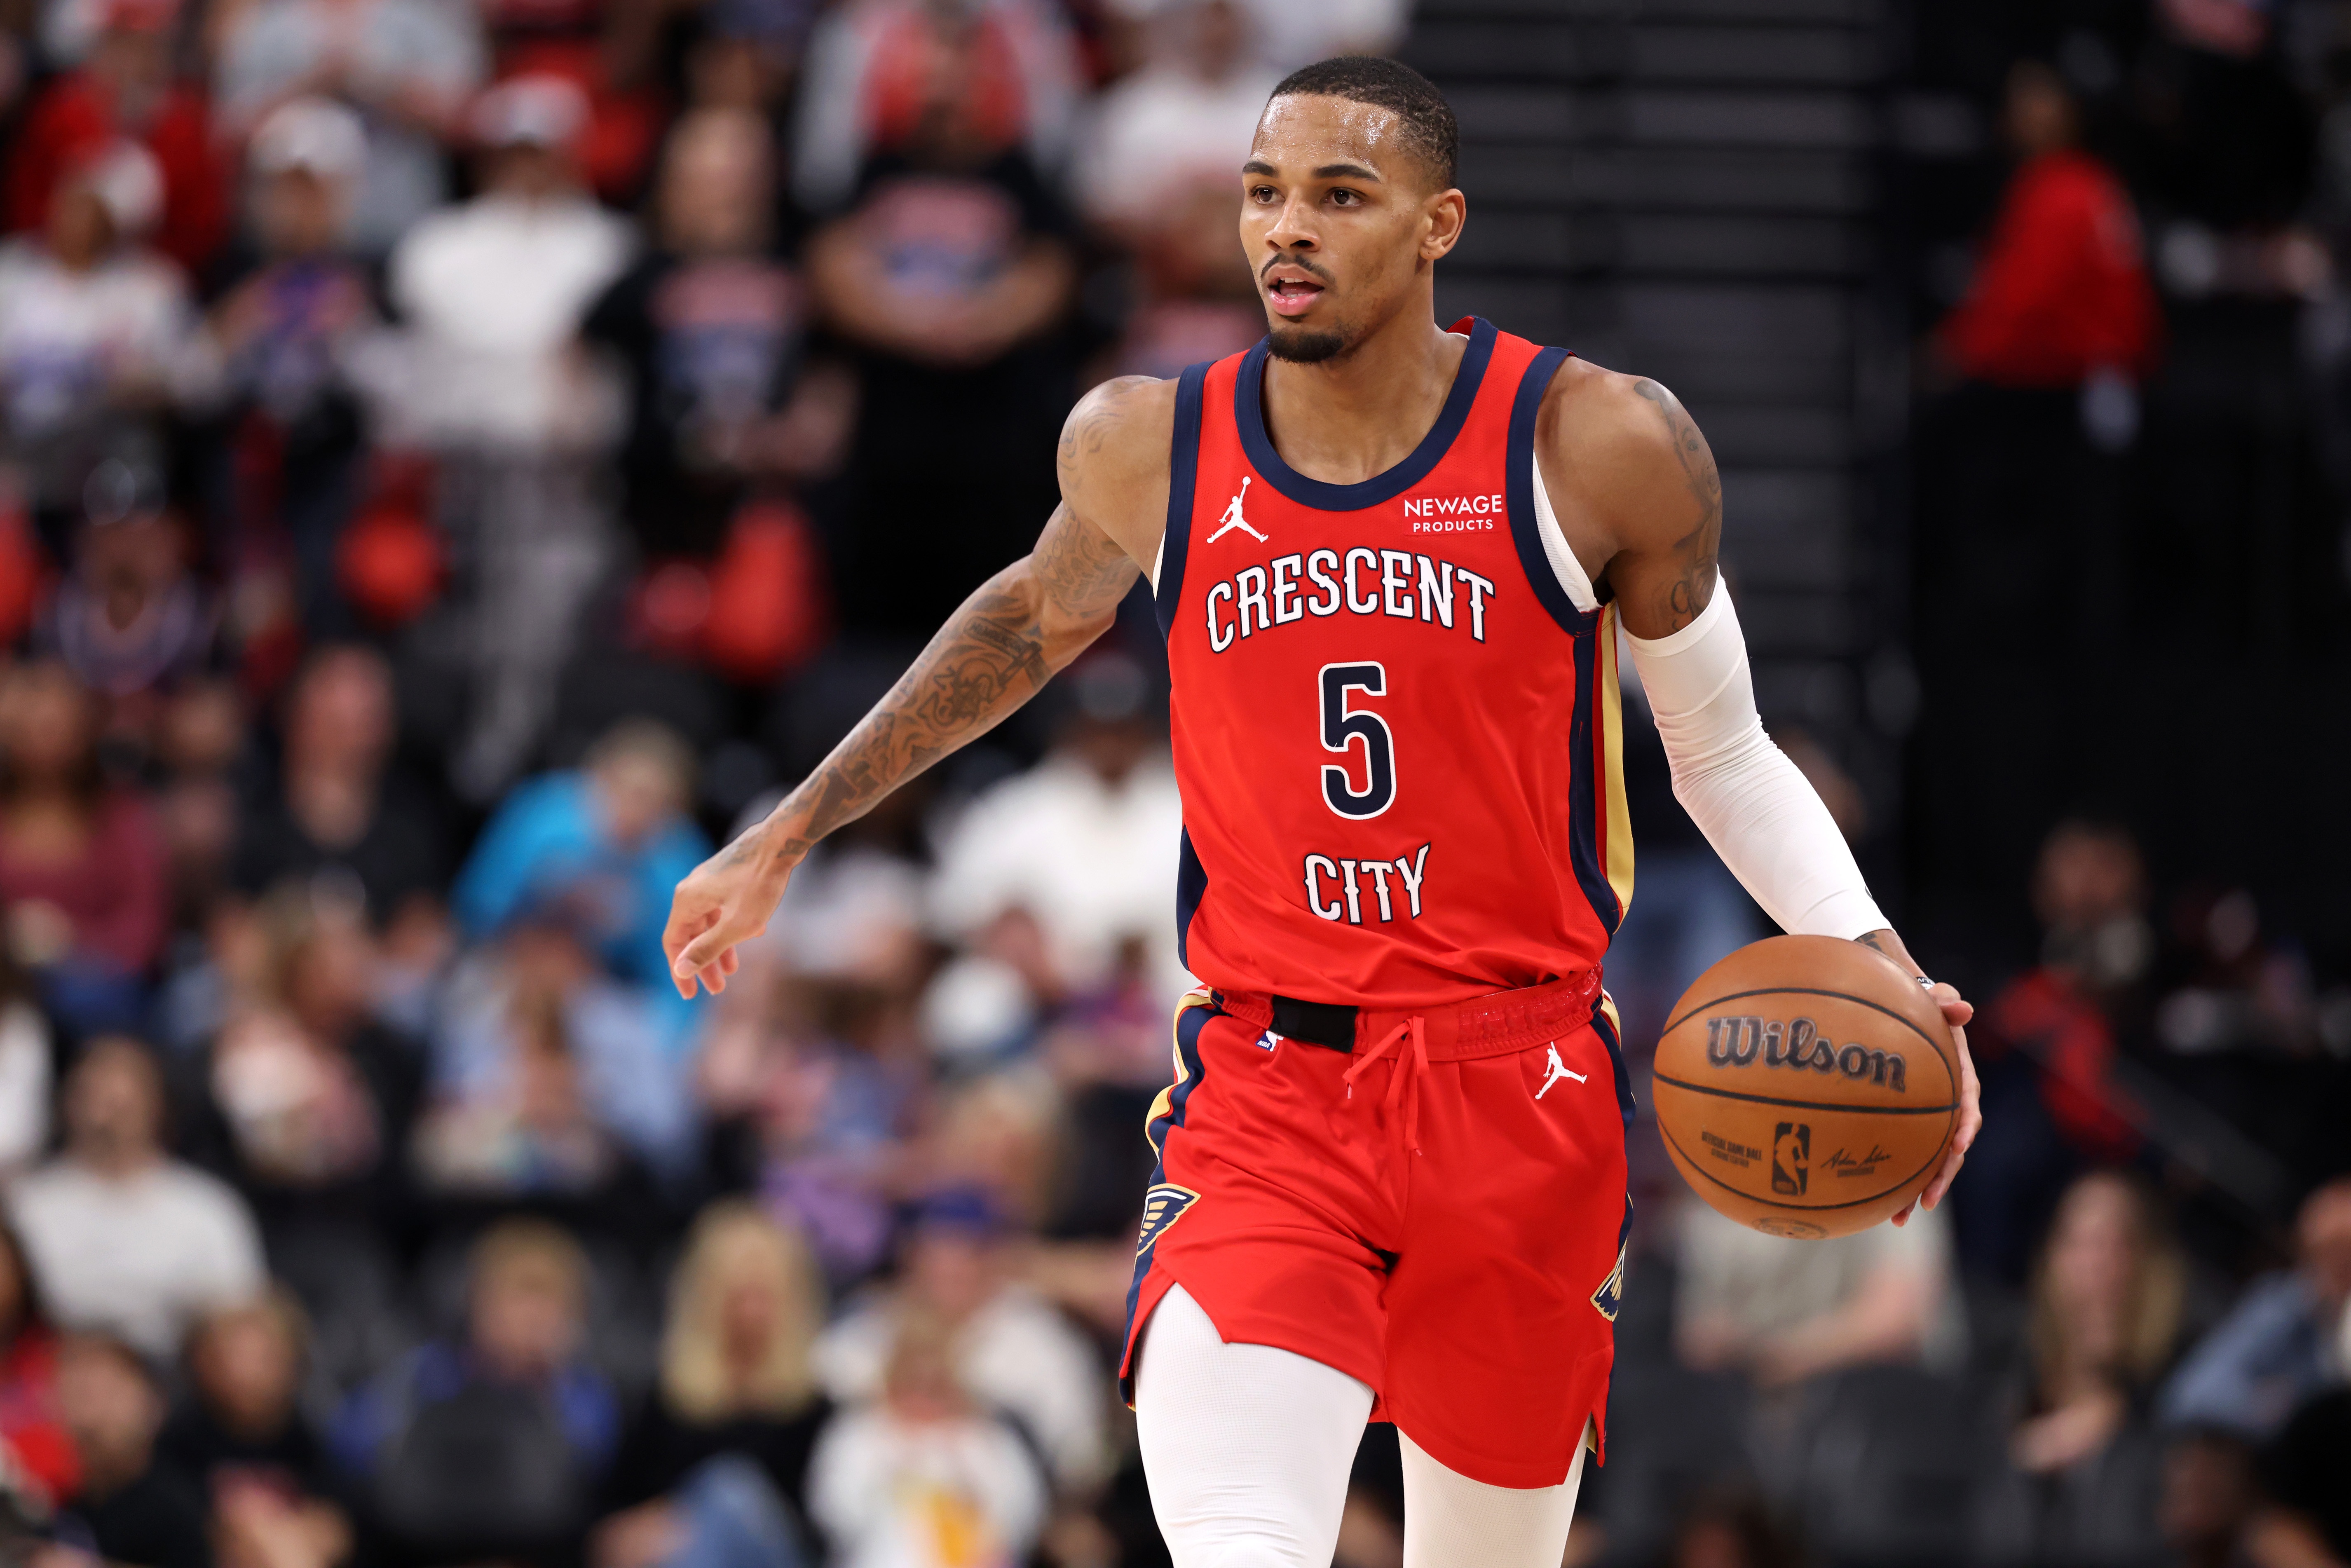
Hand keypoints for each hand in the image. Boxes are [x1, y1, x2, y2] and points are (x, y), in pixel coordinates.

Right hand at [661, 818, 798, 998]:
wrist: (782, 841)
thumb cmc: (759, 882)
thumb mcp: (735, 925)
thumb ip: (707, 949)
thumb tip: (680, 970)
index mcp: (686, 900)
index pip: (673, 943)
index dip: (680, 970)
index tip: (691, 994)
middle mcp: (692, 889)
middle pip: (691, 934)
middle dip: (704, 963)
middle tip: (718, 988)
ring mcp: (709, 881)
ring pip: (709, 922)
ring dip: (720, 946)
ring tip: (733, 970)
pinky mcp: (727, 875)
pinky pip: (723, 908)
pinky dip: (732, 926)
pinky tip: (753, 935)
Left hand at [1893, 978, 1977, 1226]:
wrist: (1901, 1011)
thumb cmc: (1919, 1003)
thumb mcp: (1934, 998)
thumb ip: (1946, 1002)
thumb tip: (1964, 1008)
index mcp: (1962, 1078)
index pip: (1968, 1105)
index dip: (1966, 1127)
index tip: (1958, 1144)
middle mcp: (1951, 1105)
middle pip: (1952, 1147)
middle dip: (1941, 1175)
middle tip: (1926, 1200)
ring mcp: (1931, 1119)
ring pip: (1930, 1160)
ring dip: (1918, 1189)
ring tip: (1899, 1218)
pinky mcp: (1909, 1126)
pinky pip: (1906, 1155)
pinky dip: (1896, 1180)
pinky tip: (1877, 1204)